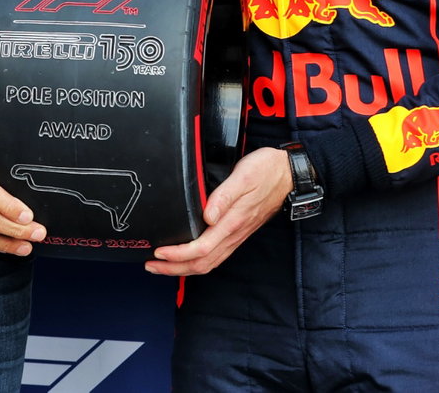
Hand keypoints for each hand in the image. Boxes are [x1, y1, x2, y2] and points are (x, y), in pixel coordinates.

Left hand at [145, 147, 290, 275]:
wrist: (287, 174)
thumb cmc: (265, 172)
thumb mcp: (243, 176)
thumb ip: (223, 196)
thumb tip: (207, 216)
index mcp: (232, 222)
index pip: (200, 248)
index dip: (177, 255)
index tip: (159, 252)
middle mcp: (233, 234)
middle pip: (201, 263)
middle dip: (174, 268)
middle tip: (151, 265)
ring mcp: (236, 236)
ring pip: (208, 263)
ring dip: (183, 268)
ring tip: (163, 265)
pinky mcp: (237, 233)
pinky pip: (216, 256)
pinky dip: (197, 261)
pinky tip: (188, 257)